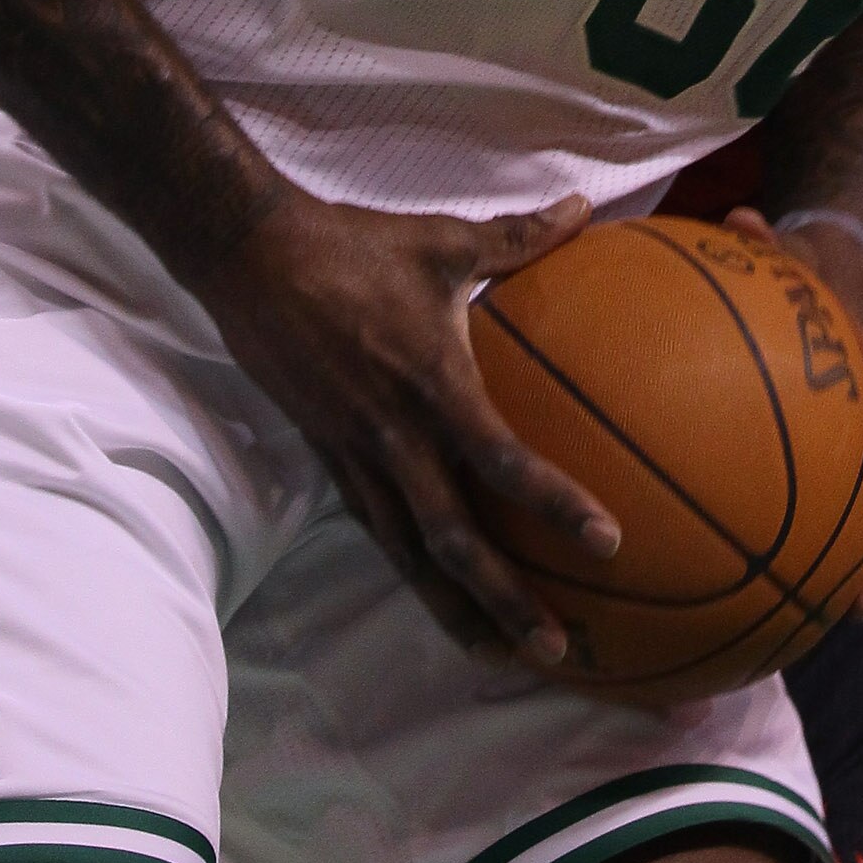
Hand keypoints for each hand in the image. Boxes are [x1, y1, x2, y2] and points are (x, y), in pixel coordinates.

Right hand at [197, 184, 620, 662]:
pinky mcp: (330, 458)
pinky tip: (437, 594)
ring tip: (499, 654)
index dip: (555, 505)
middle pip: (455, 541)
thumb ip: (518, 236)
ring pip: (410, 553)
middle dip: (505, 600)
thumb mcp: (443, 239)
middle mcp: (396, 437)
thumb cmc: (355, 247)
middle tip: (557, 648)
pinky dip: (411, 570)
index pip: (503, 460)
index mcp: (432, 386)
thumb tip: (582, 208)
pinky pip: (377, 529)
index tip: (608, 543)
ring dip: (456, 608)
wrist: (253, 261)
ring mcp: (358, 455)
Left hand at [726, 208, 862, 616]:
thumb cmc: (799, 283)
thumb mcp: (791, 259)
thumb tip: (740, 219)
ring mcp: (860, 472)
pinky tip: (767, 606)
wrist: (819, 300)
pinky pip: (826, 536)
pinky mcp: (827, 490)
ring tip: (845, 614)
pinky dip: (811, 569)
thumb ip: (770, 246)